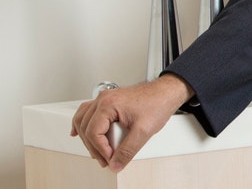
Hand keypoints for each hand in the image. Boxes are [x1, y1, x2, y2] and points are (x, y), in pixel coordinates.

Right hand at [70, 73, 193, 171]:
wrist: (166, 93)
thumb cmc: (157, 103)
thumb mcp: (144, 131)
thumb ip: (128, 150)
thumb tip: (116, 164)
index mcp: (109, 104)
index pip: (93, 132)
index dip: (101, 150)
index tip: (111, 158)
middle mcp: (104, 99)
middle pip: (86, 128)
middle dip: (94, 148)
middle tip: (106, 160)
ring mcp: (105, 99)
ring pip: (83, 120)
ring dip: (87, 138)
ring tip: (97, 152)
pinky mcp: (109, 101)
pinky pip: (87, 112)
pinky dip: (82, 124)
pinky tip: (79, 133)